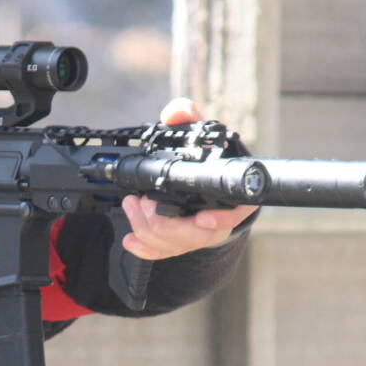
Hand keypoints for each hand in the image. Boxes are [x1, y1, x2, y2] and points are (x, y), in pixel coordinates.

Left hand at [120, 97, 258, 259]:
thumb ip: (189, 119)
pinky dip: (145, 249)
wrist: (207, 185)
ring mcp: (198, 236)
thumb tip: (178, 111)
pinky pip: (164, 254)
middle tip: (141, 202)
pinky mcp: (181, 244)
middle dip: (164, 222)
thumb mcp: (200, 136)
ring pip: (176, 245)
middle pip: (196, 235)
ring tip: (131, 207)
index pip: (235, 214)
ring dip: (147, 229)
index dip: (220, 219)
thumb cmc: (208, 160)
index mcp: (232, 197)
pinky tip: (130, 241)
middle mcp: (218, 221)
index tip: (201, 218)